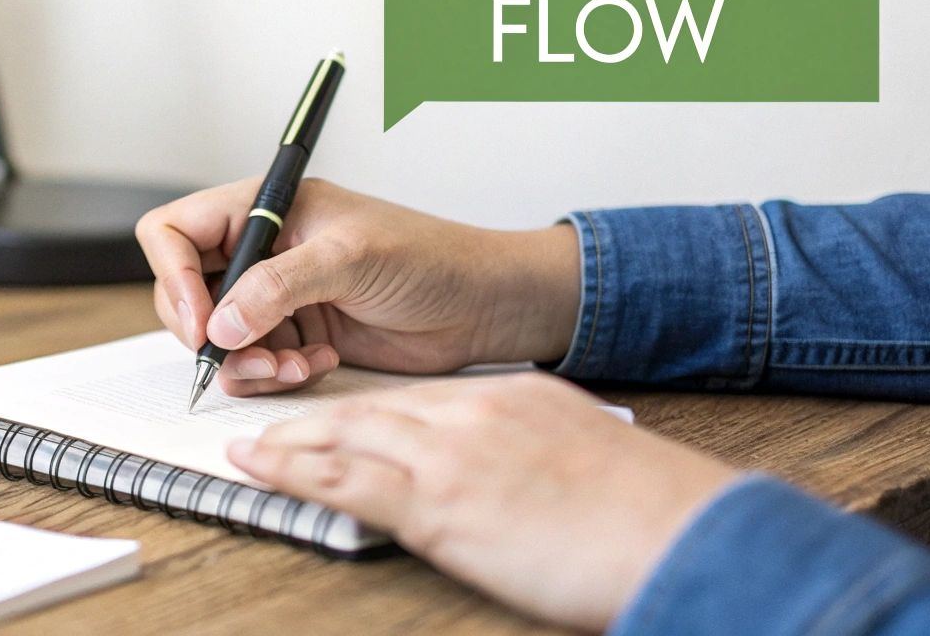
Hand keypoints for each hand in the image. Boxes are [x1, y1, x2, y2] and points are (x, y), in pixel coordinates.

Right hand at [137, 178, 581, 395]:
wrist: (482, 307)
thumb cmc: (430, 258)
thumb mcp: (350, 258)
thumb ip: (278, 286)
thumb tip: (219, 324)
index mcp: (266, 209)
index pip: (177, 230)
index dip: (175, 277)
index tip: (202, 323)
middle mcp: (263, 251)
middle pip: (186, 292)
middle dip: (210, 332)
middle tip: (245, 354)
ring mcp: (276, 296)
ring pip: (217, 338)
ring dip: (246, 362)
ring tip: (291, 364)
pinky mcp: (295, 335)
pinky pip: (252, 364)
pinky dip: (274, 375)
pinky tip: (316, 364)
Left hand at [229, 373, 736, 631]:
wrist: (682, 532)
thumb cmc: (648, 512)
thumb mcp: (583, 459)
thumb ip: (534, 453)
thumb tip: (511, 476)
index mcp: (511, 399)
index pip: (415, 399)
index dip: (364, 410)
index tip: (332, 418)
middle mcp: (473, 414)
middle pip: (371, 408)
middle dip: (314, 418)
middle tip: (269, 423)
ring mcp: (453, 454)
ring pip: (346, 434)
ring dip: (288, 440)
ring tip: (247, 445)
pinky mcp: (441, 502)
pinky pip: (345, 478)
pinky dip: (291, 468)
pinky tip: (258, 465)